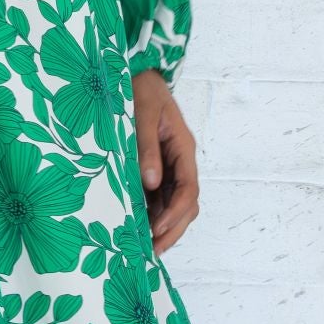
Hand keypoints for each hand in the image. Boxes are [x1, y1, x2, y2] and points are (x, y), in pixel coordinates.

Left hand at [132, 70, 197, 253]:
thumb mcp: (142, 114)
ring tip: (142, 247)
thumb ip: (146, 148)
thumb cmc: (141, 89)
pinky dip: (150, 214)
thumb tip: (151, 183)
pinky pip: (157, 197)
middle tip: (152, 251)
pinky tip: (135, 227)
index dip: (175, 213)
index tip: (157, 229)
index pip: (188, 190)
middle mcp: (179, 162)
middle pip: (186, 204)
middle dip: (172, 230)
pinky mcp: (154, 168)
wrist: (137, 73)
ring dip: (162, 226)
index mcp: (182, 148)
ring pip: (173, 204)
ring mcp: (168, 166)